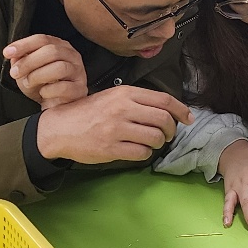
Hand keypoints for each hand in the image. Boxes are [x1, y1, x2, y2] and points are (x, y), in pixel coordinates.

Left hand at [4, 35, 86, 108]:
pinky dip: (49, 91)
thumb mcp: (28, 70)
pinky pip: (64, 87)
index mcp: (60, 46)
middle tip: (15, 72)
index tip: (8, 53)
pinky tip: (43, 93)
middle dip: (29, 62)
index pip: (42, 39)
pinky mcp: (80, 89)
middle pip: (52, 51)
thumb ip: (21, 59)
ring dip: (38, 76)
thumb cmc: (44, 85)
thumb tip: (14, 55)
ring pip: (60, 68)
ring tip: (29, 83)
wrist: (55, 106)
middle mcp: (72, 56)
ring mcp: (78, 72)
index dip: (24, 45)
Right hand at [35, 85, 191, 164]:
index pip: (164, 100)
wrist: (59, 127)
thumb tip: (167, 110)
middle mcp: (122, 109)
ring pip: (155, 137)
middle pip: (163, 119)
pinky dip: (145, 153)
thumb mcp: (112, 97)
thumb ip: (137, 100)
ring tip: (150, 142)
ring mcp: (116, 129)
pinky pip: (141, 153)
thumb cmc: (88, 112)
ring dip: (158, 143)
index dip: (181, 110)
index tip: (188, 119)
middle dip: (171, 130)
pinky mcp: (111, 148)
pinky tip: (137, 150)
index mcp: (125, 93)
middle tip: (167, 135)